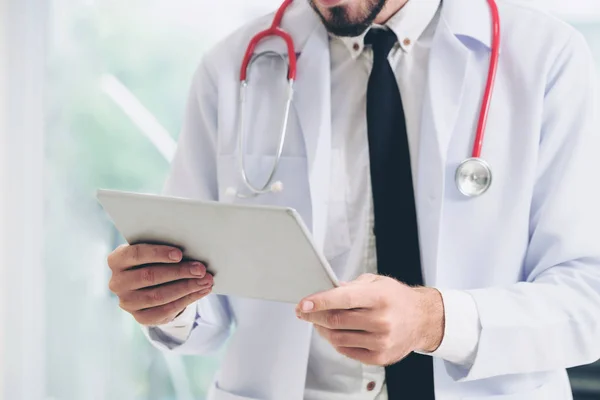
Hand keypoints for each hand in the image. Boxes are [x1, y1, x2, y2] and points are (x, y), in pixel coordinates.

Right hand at [107, 244, 213, 325]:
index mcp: (117, 260)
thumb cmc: (154, 260)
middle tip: (201, 269)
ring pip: (159, 296)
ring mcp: (127, 302)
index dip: (158, 254)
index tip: (179, 254)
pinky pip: (165, 310)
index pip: (135, 254)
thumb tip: (192, 251)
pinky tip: (201, 291)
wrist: (148, 285)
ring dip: (186, 287)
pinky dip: (187, 299)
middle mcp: (117, 282)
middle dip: (179, 272)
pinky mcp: (139, 317)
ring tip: (206, 281)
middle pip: (150, 276)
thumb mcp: (154, 252)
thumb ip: (165, 250)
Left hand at [295, 274, 443, 365]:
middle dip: (314, 316)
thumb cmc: (397, 298)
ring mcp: (380, 341)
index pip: (342, 299)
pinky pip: (346, 350)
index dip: (319, 302)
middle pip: (335, 320)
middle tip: (304, 311)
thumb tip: (328, 291)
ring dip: (322, 329)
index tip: (303, 304)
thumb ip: (351, 286)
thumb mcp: (377, 282)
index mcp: (379, 297)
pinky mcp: (379, 357)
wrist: (422, 319)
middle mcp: (380, 320)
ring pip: (337, 337)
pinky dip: (336, 341)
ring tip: (319, 322)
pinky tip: (336, 332)